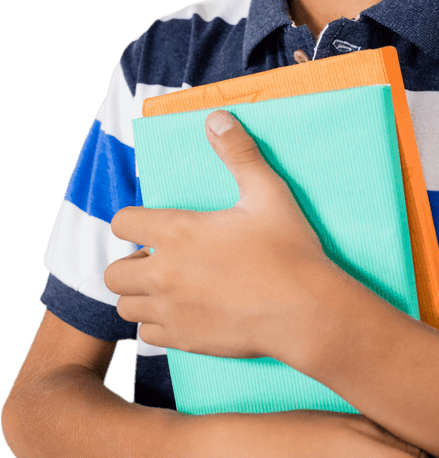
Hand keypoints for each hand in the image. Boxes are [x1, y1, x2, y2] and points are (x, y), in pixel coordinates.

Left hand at [107, 110, 344, 357]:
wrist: (306, 311)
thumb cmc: (289, 250)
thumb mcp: (268, 193)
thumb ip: (239, 153)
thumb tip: (216, 118)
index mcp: (178, 233)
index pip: (122, 223)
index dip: (134, 221)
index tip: (153, 225)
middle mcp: (165, 273)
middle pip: (114, 272)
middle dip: (131, 264)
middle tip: (161, 261)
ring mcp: (171, 310)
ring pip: (126, 306)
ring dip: (141, 295)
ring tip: (169, 288)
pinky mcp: (184, 339)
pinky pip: (148, 335)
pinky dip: (158, 324)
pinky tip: (184, 312)